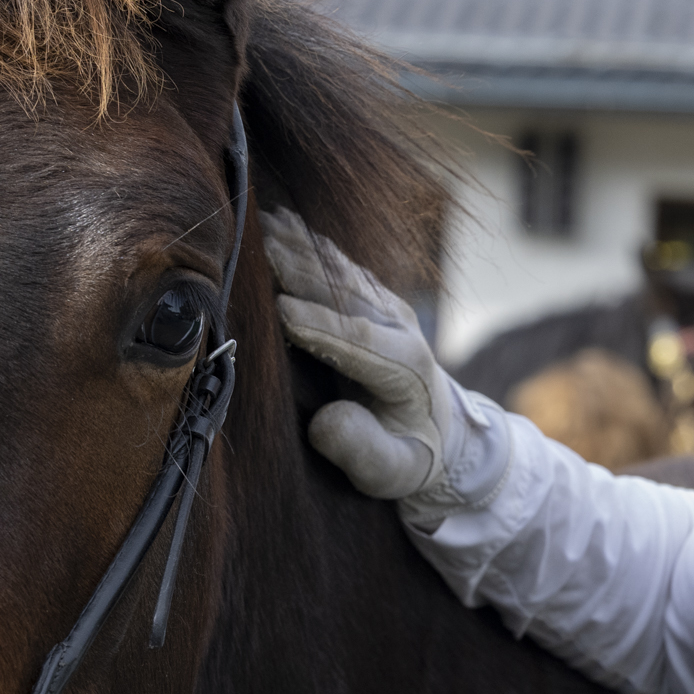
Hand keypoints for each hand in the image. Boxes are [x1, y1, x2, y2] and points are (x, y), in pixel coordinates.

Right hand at [263, 210, 509, 511]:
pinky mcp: (373, 297)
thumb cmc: (408, 458)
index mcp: (408, 370)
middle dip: (300, 271)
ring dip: (298, 247)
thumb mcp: (392, 473)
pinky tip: (276, 221)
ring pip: (338, 271)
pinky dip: (305, 243)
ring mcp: (388, 307)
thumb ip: (362, 451)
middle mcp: (400, 327)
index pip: (360, 342)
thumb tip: (326, 424)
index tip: (280, 313)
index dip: (321, 326)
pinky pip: (337, 265)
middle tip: (253, 248)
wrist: (440, 433)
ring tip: (256, 224)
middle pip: (344, 294)